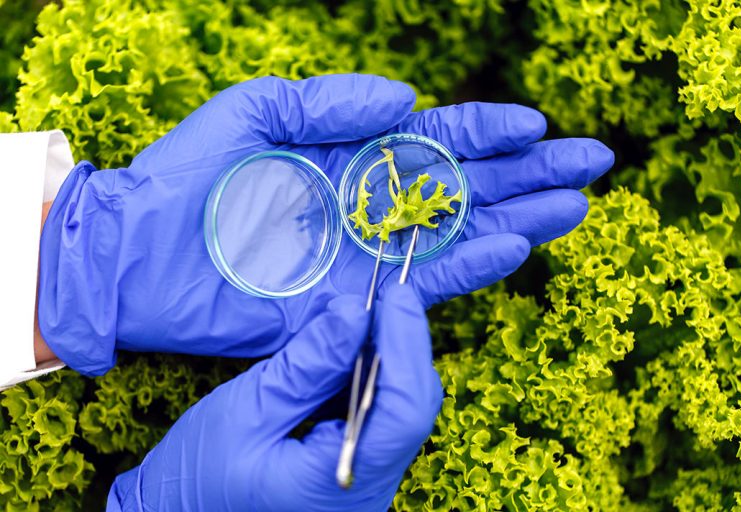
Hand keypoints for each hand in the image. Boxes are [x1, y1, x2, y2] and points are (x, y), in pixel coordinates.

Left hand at [38, 74, 613, 375]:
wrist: (145, 254)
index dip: (488, 129)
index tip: (537, 124)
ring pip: (460, 233)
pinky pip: (424, 282)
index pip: (436, 138)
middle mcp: (372, 203)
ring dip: (520, 218)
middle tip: (593, 161)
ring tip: (576, 205)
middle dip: (530, 172)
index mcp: (353, 152)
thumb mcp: (256, 112)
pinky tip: (518, 245)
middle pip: (466, 185)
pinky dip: (471, 265)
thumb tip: (407, 99)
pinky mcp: (357, 298)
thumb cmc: (191, 176)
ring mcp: (370, 253)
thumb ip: (331, 102)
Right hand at [106, 285, 440, 510]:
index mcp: (338, 484)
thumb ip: (308, 365)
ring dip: (385, 358)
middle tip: (384, 296)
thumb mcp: (248, 412)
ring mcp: (363, 484)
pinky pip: (377, 418)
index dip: (407, 345)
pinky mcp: (354, 472)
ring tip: (365, 315)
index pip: (404, 411)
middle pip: (410, 408)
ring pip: (399, 409)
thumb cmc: (198, 475)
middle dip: (401, 345)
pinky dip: (367, 378)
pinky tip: (347, 351)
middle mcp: (365, 491)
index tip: (394, 296)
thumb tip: (354, 313)